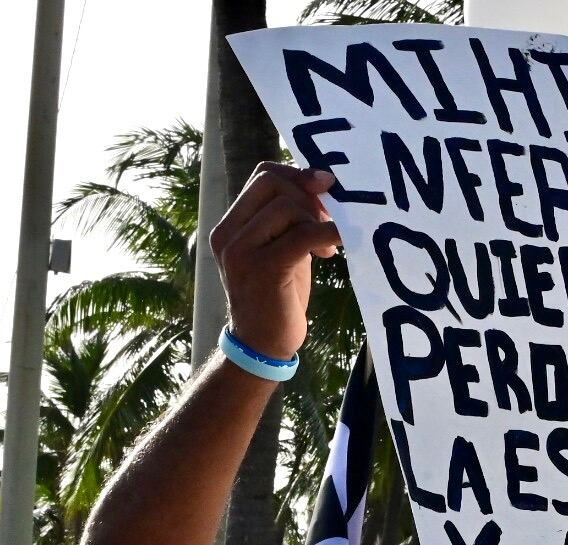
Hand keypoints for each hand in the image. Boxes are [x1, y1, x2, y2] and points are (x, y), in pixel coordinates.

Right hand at [210, 163, 341, 359]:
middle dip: (308, 194)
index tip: (324, 191)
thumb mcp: (278, 249)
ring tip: (327, 248)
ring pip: (287, 206)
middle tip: (328, 220)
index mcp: (228, 226)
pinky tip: (341, 244)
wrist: (262, 346)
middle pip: (272, 182)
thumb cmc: (276, 297)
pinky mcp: (264, 268)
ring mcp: (241, 251)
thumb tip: (321, 181)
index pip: (262, 175)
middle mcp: (227, 235)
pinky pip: (304, 234)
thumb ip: (289, 219)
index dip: (297, 176)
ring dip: (317, 221)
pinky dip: (329, 234)